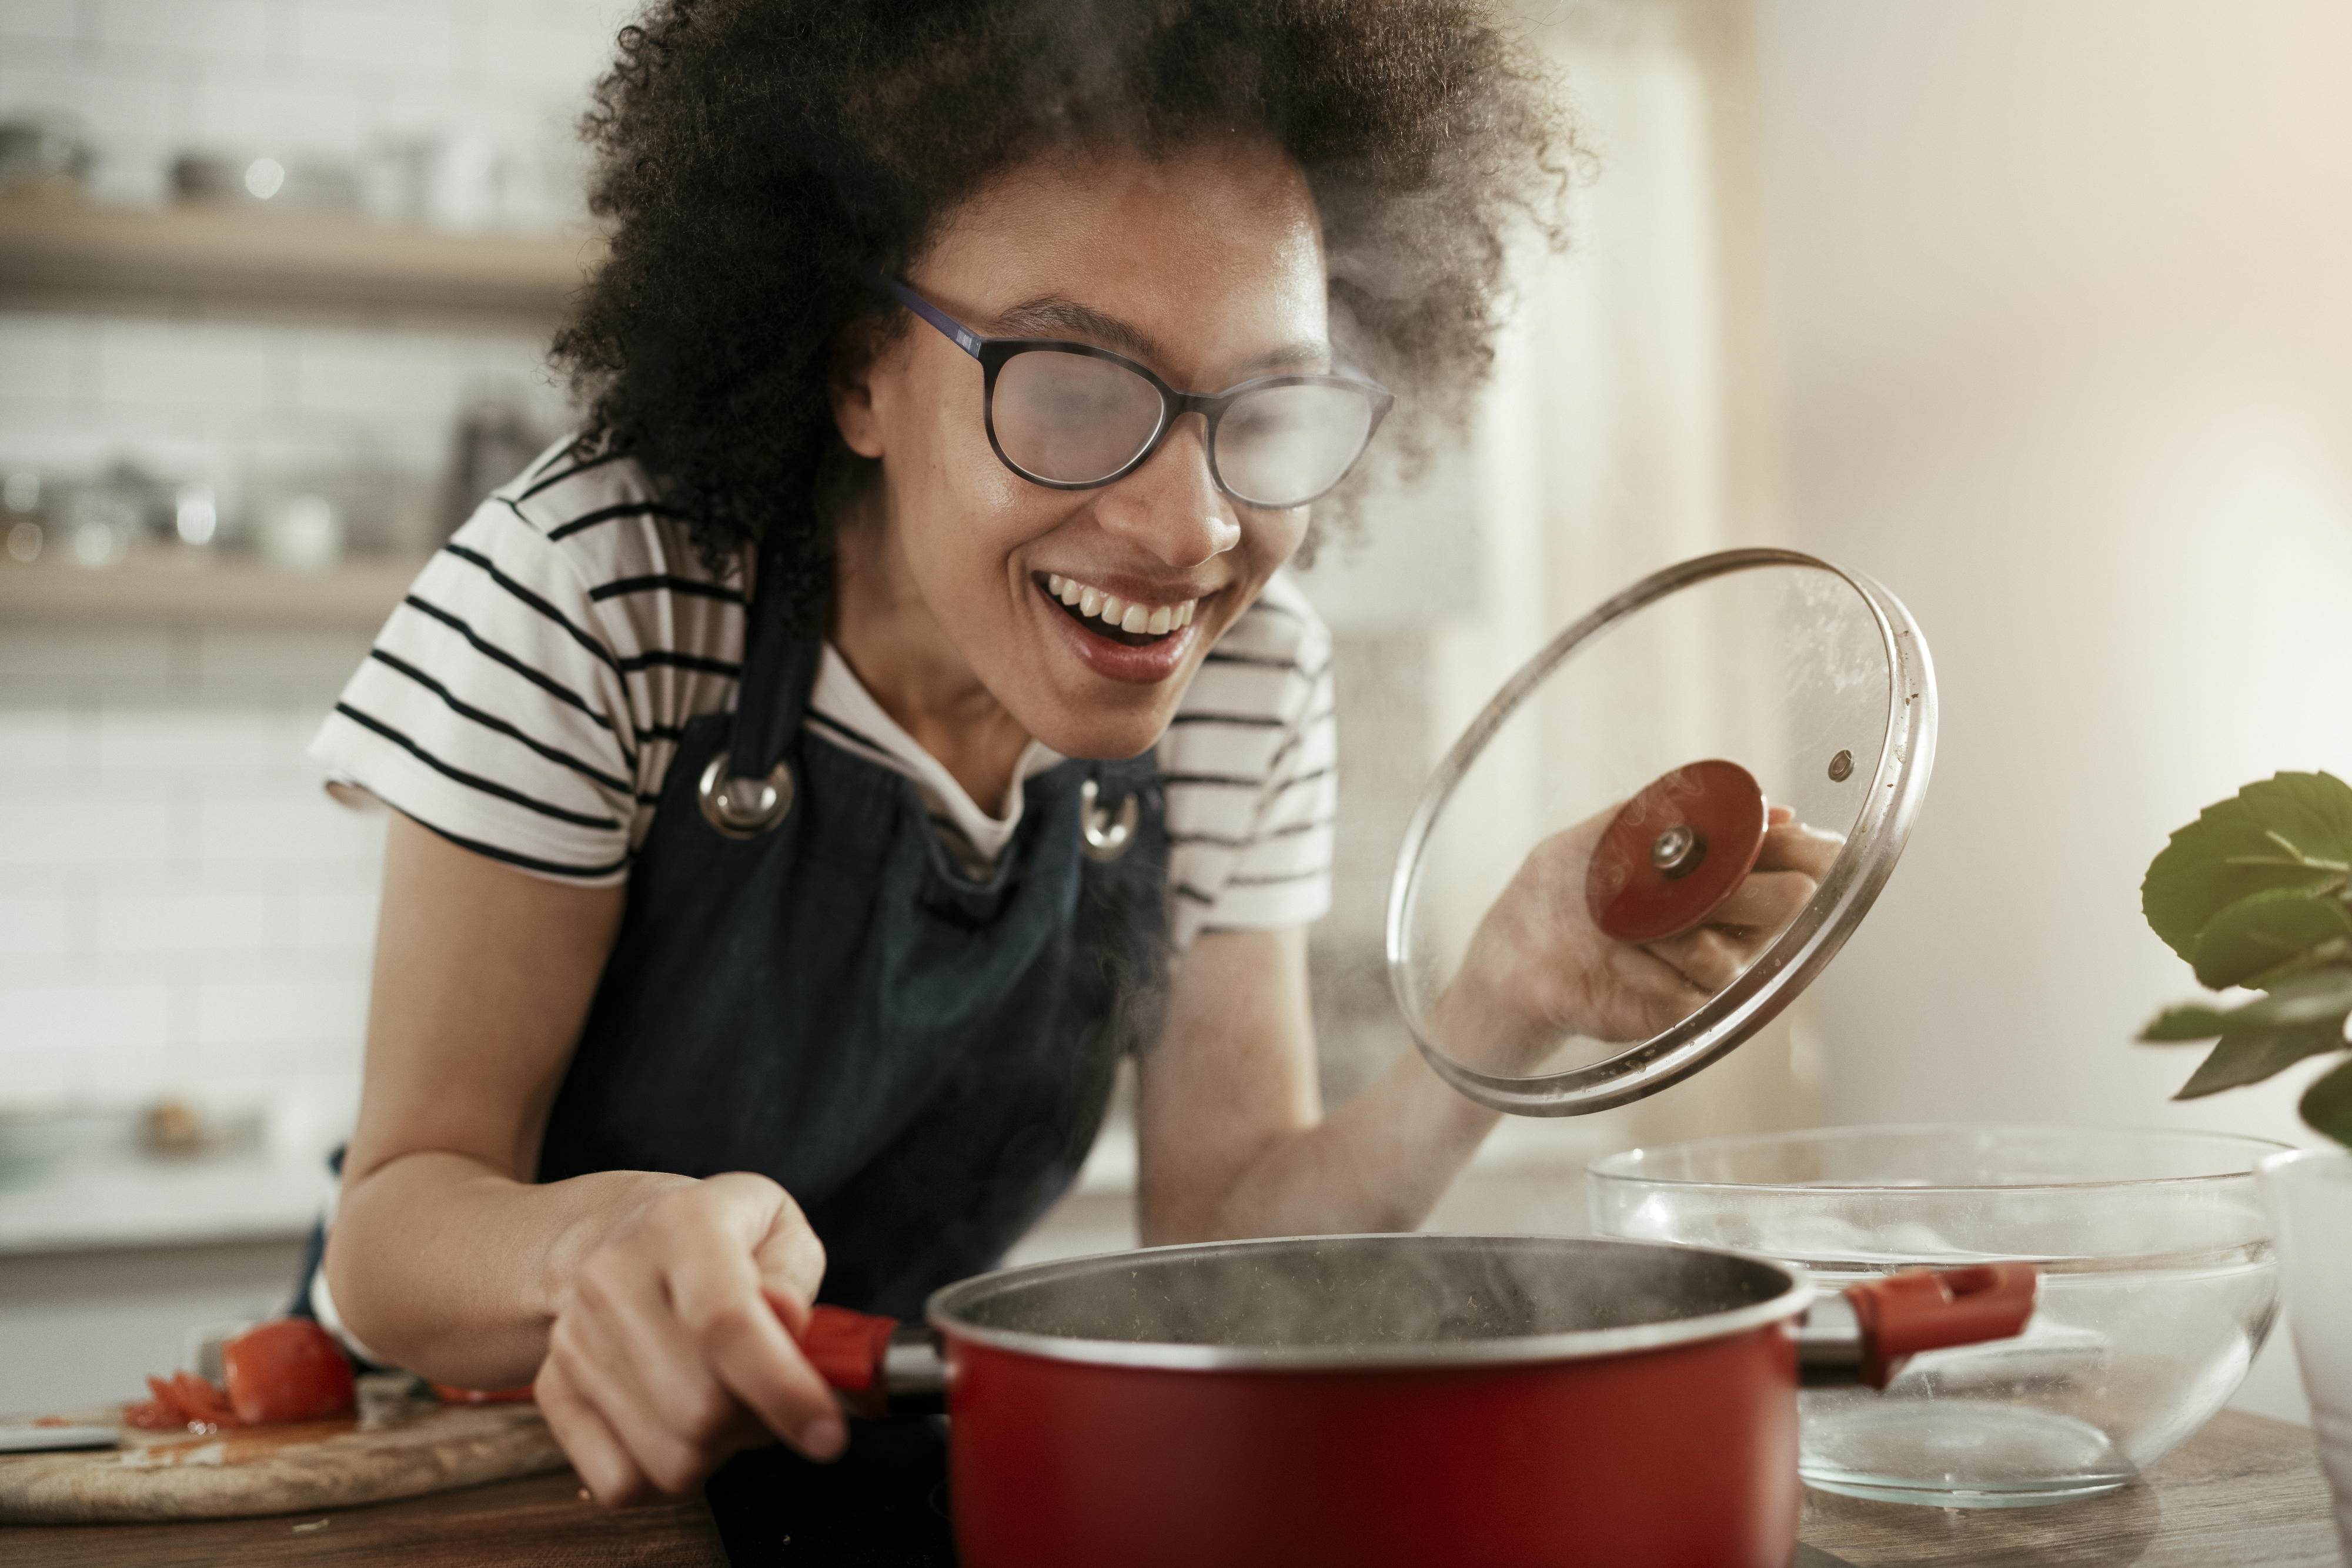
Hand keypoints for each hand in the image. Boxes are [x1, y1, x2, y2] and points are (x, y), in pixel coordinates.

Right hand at [534, 1172, 840, 1506]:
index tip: (828, 1434)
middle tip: (771, 1396)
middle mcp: (613, 1278)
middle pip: (701, 1409)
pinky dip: (668, 1478)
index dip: (783, 1388)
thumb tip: (786, 1319)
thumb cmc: (722, 1241)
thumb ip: (793, 1276)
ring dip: (719, 1453)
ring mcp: (573, 1338)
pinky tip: (681, 1428)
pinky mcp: (552, 1391)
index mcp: (681, 1224)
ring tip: (725, 1402)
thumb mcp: (778, 1230)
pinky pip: (622, 1484)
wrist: (615, 1235)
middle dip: (760, 1424)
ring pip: (668, 1460)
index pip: (726, 1321)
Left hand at [1437, 804, 1841, 1066]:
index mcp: (1722, 870)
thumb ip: (1675, 813)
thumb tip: (1764, 808)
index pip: (1797, 856)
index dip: (1802, 846)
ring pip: (1732, 957)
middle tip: (1698, 886)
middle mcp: (1727, 921)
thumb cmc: (1558, 890)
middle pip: (1788, 903)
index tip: (1784, 837)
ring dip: (1675, 935)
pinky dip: (1647, 976)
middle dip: (1747, 889)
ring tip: (1629, 929)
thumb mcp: (1604, 832)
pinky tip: (1619, 966)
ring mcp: (1705, 971)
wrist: (1511, 955)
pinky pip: (1688, 997)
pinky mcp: (1677, 1016)